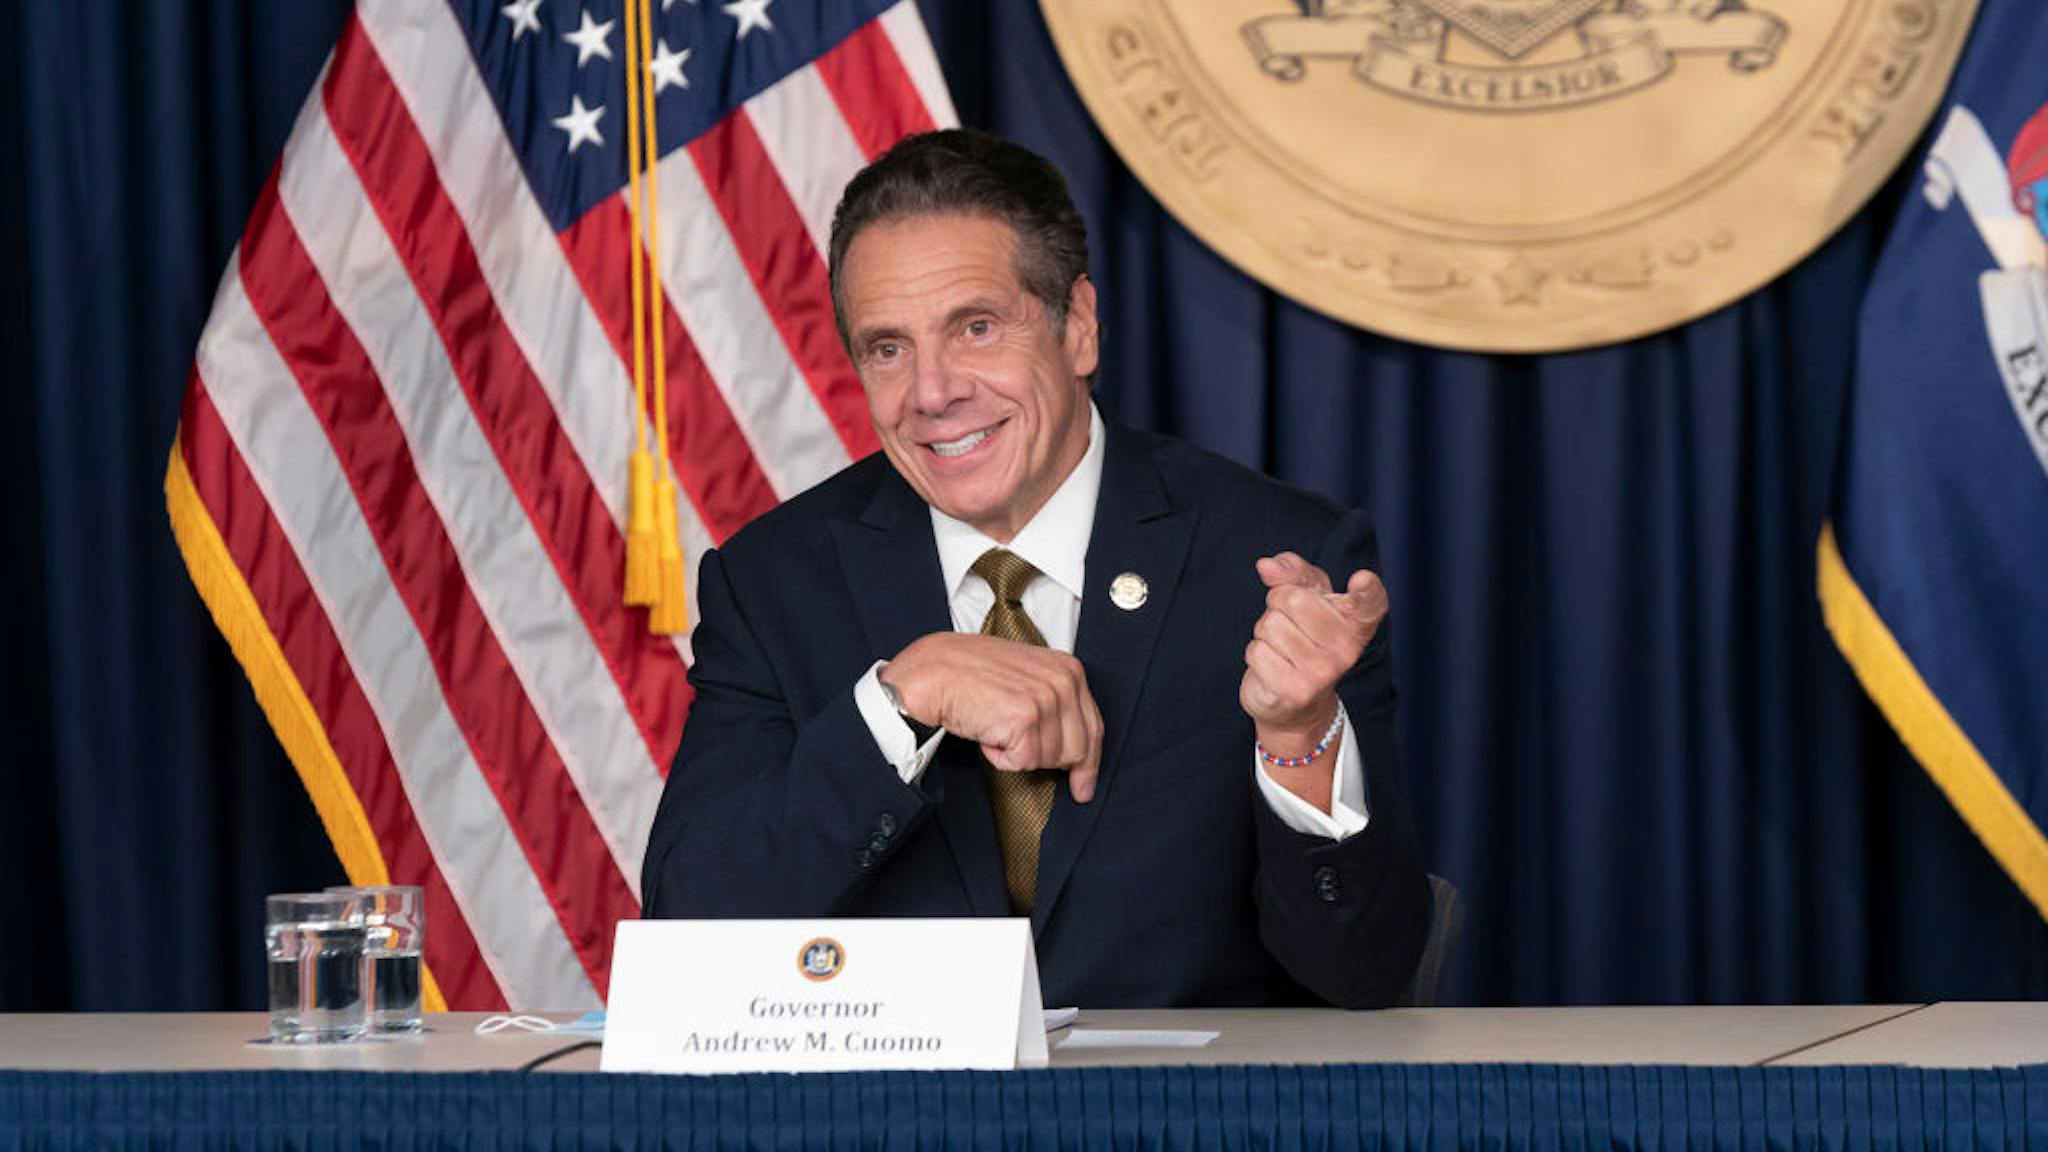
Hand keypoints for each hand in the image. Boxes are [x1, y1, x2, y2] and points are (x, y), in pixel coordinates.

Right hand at [879, 633, 1102, 801]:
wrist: (933, 672)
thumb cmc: (971, 674)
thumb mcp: (1026, 676)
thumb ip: (1055, 701)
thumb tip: (1075, 751)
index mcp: (1069, 669)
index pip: (1093, 728)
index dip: (1088, 763)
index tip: (1084, 786)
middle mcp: (1064, 682)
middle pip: (1077, 751)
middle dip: (1048, 760)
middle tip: (1016, 744)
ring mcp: (1046, 699)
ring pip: (1050, 760)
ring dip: (1019, 753)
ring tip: (996, 727)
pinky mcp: (1025, 720)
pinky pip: (1024, 763)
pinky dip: (1001, 758)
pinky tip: (987, 734)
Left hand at [1240, 551, 1386, 754]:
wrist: (1294, 702)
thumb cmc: (1301, 636)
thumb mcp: (1303, 596)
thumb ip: (1291, 572)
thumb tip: (1266, 566)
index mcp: (1355, 622)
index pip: (1370, 602)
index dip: (1367, 588)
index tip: (1362, 579)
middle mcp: (1347, 648)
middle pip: (1292, 598)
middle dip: (1277, 605)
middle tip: (1289, 624)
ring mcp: (1324, 672)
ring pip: (1270, 625)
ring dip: (1265, 633)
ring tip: (1282, 647)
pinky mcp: (1297, 691)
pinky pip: (1257, 651)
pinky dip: (1256, 654)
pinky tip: (1273, 666)